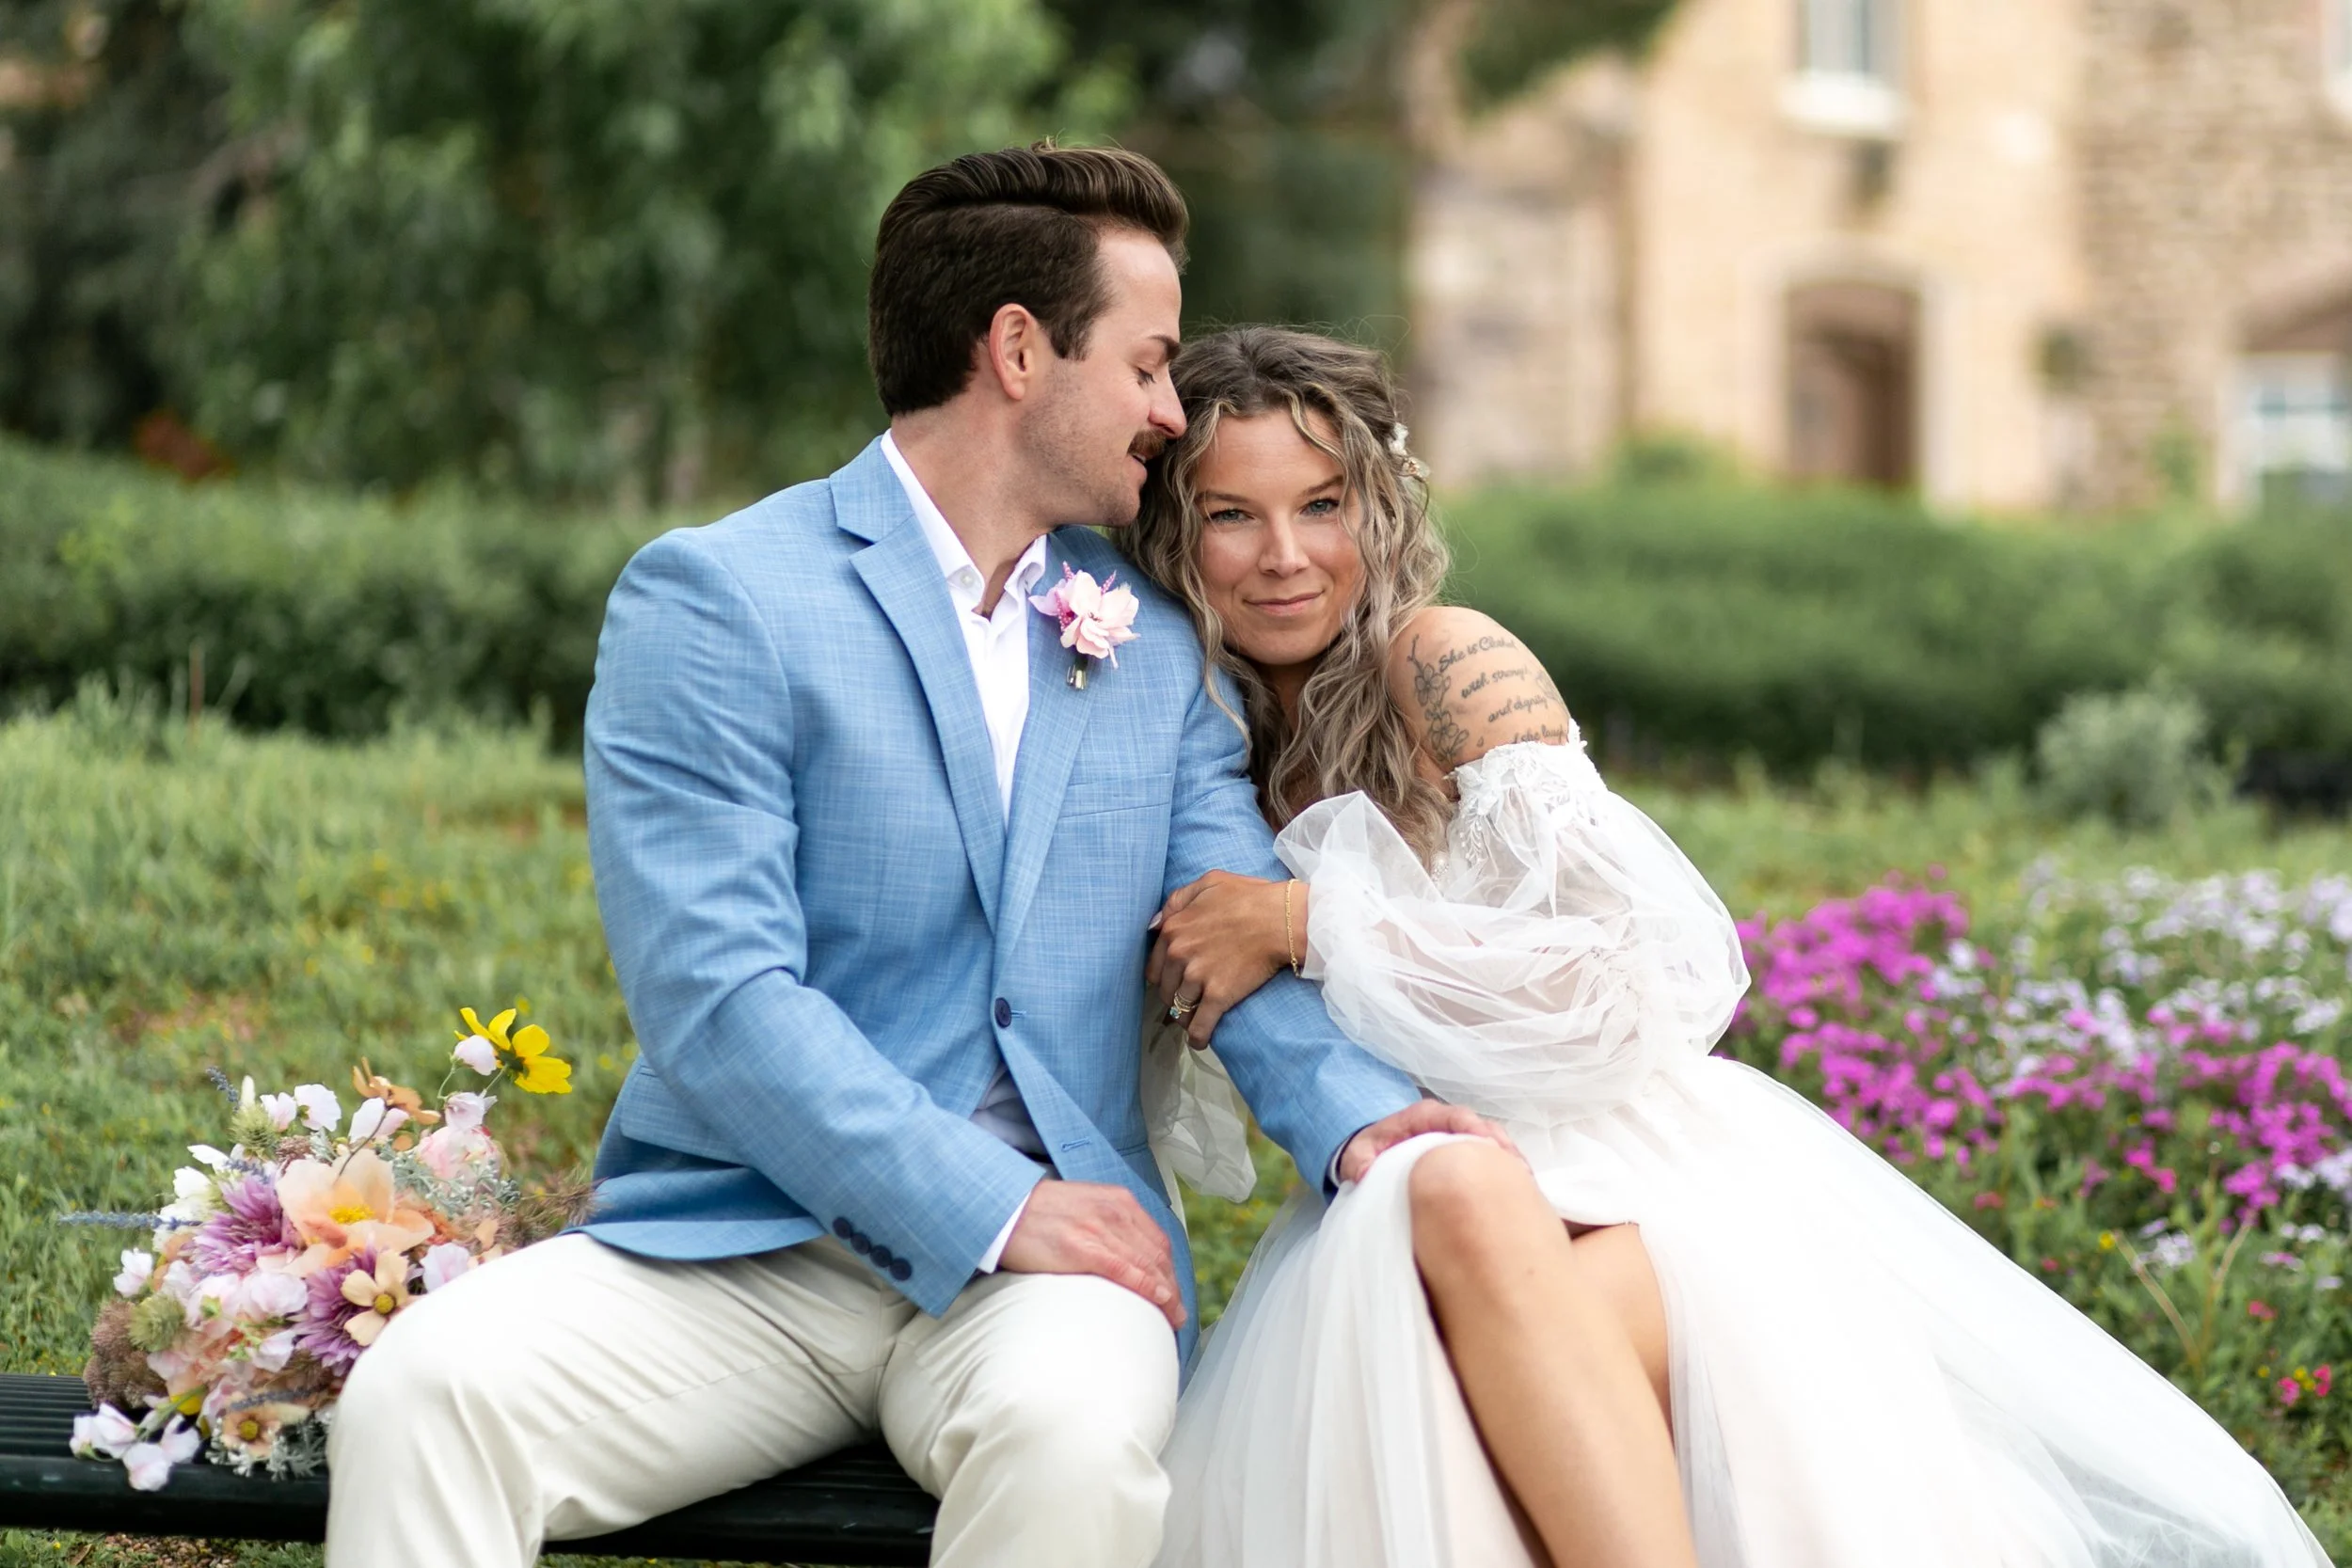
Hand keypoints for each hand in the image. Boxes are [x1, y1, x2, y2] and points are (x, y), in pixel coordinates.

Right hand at [998, 1179, 1186, 1330]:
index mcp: (1118, 1200)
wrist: (1004, 1207)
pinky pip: (1125, 1270)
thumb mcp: (1085, 1205)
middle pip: (1158, 1255)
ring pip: (1148, 1264)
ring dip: (1167, 1294)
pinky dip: (1147, 1287)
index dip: (1170, 1271)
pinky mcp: (1083, 1247)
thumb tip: (1126, 1253)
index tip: (1174, 1292)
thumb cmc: (1040, 1211)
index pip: (1158, 1240)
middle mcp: (1116, 1212)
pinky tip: (1159, 1301)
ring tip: (1172, 1317)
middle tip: (1178, 1313)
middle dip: (1173, 1287)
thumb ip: (1109, 1223)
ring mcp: (1100, 1229)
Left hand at [1147, 871, 1296, 1046]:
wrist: (1281, 919)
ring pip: (1179, 1008)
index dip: (1163, 976)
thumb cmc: (1250, 897)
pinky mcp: (1218, 996)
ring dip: (1185, 1017)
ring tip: (1194, 1020)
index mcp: (1173, 929)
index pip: (1154, 966)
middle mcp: (1179, 954)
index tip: (1173, 982)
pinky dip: (1198, 1037)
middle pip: (1165, 989)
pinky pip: (1199, 1026)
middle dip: (1173, 996)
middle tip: (1187, 1000)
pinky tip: (1199, 1041)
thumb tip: (1156, 923)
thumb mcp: (1209, 882)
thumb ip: (1178, 900)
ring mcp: (1197, 977)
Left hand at [1336, 1100, 1520, 1184]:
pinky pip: (1492, 1160)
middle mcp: (1448, 1123)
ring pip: (1494, 1145)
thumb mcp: (1357, 1153)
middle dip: (1504, 1149)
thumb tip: (1365, 1174)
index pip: (1456, 1116)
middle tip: (1520, 1173)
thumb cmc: (1369, 1149)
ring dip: (1511, 1162)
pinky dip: (1506, 1173)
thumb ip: (1358, 1160)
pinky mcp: (1466, 1157)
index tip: (1491, 1149)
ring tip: (1526, 1185)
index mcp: (1425, 1116)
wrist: (1372, 1151)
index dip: (1476, 1130)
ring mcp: (1460, 1139)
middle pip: (1484, 1129)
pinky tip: (1518, 1192)